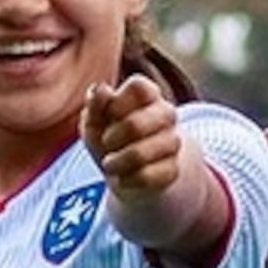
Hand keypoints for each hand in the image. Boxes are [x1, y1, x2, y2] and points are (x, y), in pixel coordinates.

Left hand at [80, 76, 182, 199]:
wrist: (126, 172)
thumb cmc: (109, 138)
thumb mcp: (94, 120)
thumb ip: (95, 104)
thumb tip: (102, 89)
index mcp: (148, 94)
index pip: (138, 88)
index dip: (117, 103)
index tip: (108, 115)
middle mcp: (166, 114)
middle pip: (136, 124)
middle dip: (112, 138)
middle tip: (106, 143)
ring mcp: (172, 142)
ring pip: (140, 154)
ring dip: (117, 162)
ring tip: (110, 164)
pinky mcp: (173, 169)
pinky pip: (146, 177)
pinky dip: (127, 180)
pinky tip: (123, 177)